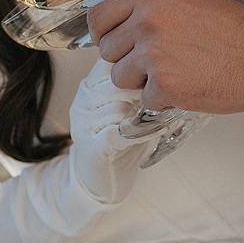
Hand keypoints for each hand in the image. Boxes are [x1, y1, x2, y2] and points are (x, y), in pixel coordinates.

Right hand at [68, 58, 150, 203]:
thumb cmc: (117, 138)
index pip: (110, 63)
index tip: (154, 75)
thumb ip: (131, 83)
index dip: (135, 68)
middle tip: (161, 96)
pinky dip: (140, 133)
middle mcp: (82, 103)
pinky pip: (117, 134)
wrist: (101, 178)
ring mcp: (84, 126)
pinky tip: (154, 131)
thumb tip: (161, 63)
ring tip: (157, 115)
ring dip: (142, 113)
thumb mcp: (121, 103)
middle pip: (115, 83)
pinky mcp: (92, 148)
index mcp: (88, 87)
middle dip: (142, 91)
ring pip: (117, 108)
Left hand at [87, 0, 243, 113]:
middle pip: (107, 51)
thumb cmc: (235, 25)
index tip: (114, 42)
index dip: (103, 34)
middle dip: (127, 59)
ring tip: (173, 74)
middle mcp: (146, 22)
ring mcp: (153, 55)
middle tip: (155, 61)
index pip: (98, 17)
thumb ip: (153, 6)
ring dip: (141, 81)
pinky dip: (163, 100)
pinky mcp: (164, 86)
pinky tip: (187, 87)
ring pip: (120, 77)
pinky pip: (145, 100)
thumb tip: (126, 24)